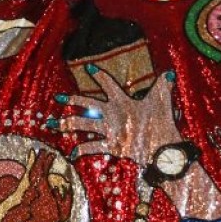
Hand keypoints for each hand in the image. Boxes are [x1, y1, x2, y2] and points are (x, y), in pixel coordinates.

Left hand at [60, 69, 183, 164]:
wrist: (163, 148)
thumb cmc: (163, 123)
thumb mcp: (162, 101)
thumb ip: (163, 85)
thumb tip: (169, 73)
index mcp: (122, 101)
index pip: (108, 84)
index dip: (98, 75)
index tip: (88, 68)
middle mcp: (112, 114)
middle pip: (86, 104)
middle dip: (70, 100)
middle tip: (57, 98)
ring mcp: (109, 131)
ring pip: (82, 125)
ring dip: (65, 125)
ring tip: (51, 125)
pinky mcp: (110, 147)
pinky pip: (92, 148)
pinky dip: (81, 150)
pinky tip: (71, 153)